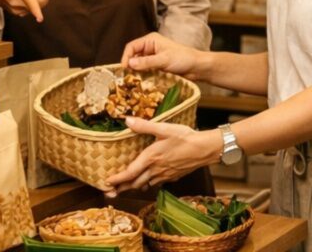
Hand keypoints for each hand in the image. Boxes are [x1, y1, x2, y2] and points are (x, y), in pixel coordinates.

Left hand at [103, 118, 221, 196]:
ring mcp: (165, 175)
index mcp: (151, 158)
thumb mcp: (164, 128)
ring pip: (145, 184)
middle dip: (121, 187)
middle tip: (110, 191)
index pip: (130, 173)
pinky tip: (148, 181)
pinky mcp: (173, 176)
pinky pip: (156, 183)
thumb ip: (144, 126)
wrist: (205, 149)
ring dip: (134, 186)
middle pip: (135, 183)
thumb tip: (127, 120)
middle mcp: (156, 170)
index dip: (117, 179)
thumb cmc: (185, 137)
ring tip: (125, 187)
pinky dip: (148, 184)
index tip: (106, 182)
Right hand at [121, 32, 206, 79]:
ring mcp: (153, 58)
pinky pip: (145, 71)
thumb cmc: (183, 59)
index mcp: (151, 40)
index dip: (125, 57)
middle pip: (133, 56)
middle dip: (129, 66)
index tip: (123, 70)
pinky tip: (140, 83)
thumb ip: (147, 62)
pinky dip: (142, 76)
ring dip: (136, 73)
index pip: (131, 47)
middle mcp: (150, 48)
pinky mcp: (156, 67)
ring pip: (138, 65)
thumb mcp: (164, 60)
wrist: (197, 67)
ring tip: (132, 83)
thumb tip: (129, 64)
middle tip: (126, 79)